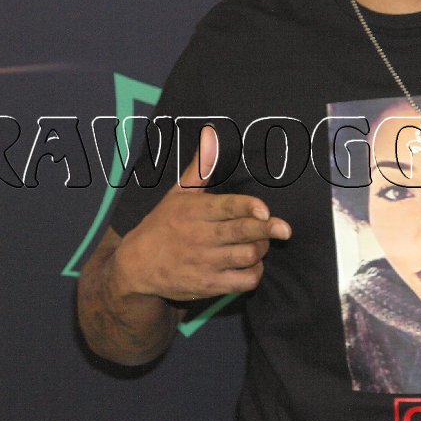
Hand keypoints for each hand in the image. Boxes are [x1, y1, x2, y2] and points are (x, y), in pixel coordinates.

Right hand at [114, 125, 290, 300]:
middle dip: (266, 230)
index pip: (226, 207)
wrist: (136, 267)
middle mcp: (201, 237)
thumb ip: (201, 168)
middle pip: (241, 233)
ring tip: (260, 243)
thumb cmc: (162, 225)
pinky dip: (254, 273)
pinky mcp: (208, 286)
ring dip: (261, 250)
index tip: (265, 210)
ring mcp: (205, 263)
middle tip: (285, 229)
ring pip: (246, 257)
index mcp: (195, 211)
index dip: (248, 208)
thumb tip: (211, 134)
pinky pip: (243, 281)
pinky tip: (251, 265)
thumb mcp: (177, 194)